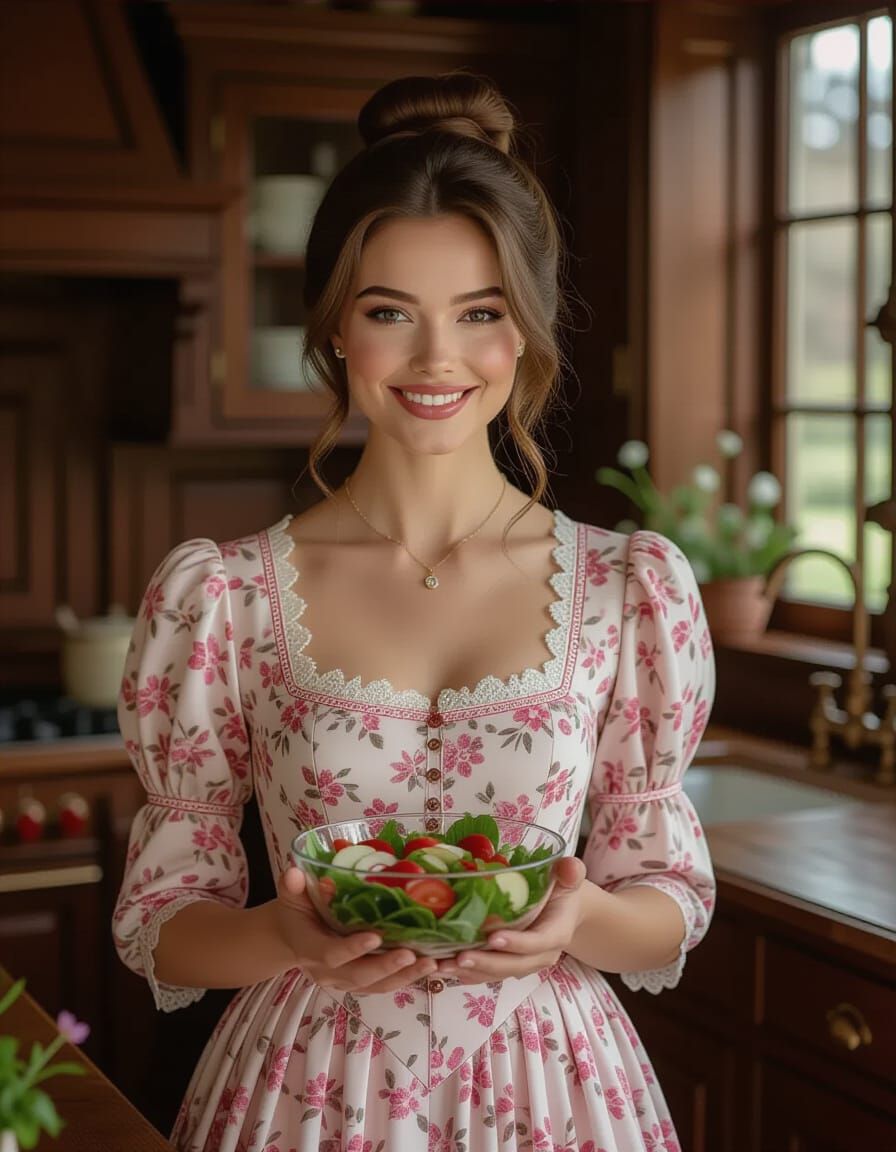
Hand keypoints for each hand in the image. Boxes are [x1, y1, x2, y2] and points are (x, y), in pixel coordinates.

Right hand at [273, 866, 437, 992]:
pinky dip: (406, 979)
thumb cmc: (296, 912)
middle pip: (359, 976)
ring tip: (430, 963)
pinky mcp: (358, 984)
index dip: (353, 948)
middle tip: (412, 954)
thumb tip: (295, 873)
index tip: (375, 936)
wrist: (291, 938)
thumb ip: (292, 887)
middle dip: (387, 967)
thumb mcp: (290, 897)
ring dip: (404, 977)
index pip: (331, 954)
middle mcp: (327, 972)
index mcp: (310, 949)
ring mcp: (343, 981)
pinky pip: (383, 986)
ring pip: (375, 986)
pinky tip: (428, 967)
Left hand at [435, 856, 587, 982]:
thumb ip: (570, 872)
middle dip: (486, 963)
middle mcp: (540, 955)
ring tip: (443, 966)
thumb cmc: (562, 891)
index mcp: (556, 933)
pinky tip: (443, 969)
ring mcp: (523, 963)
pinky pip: (487, 975)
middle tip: (460, 957)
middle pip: (513, 965)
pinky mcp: (508, 966)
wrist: (563, 911)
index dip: (517, 943)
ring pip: (497, 974)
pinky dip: (466, 974)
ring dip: (470, 972)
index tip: (493, 938)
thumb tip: (570, 867)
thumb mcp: (569, 878)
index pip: (537, 942)